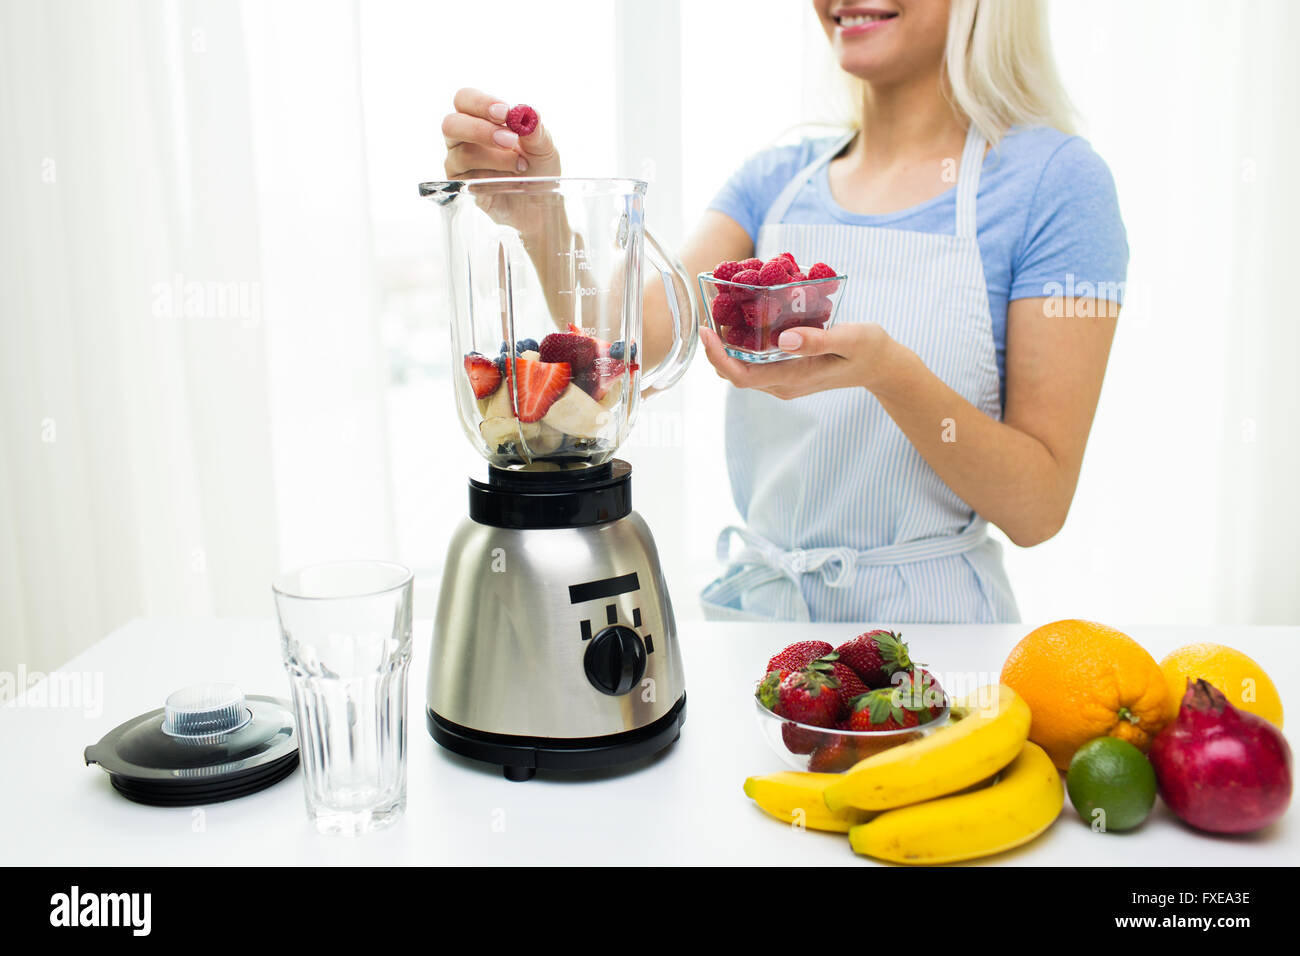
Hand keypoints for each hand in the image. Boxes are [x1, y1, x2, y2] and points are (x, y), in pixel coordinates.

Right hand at [442, 87, 560, 179]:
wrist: (539, 205)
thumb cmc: (537, 169)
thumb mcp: (544, 147)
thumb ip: (536, 129)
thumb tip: (529, 114)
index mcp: (479, 117)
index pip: (465, 99)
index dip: (480, 103)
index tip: (505, 112)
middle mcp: (463, 137)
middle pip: (451, 123)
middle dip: (480, 129)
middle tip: (509, 139)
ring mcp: (458, 162)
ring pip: (462, 152)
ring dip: (495, 157)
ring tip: (520, 164)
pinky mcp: (461, 185)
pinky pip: (467, 177)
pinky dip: (491, 175)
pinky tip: (509, 179)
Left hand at [699, 322, 897, 398]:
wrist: (882, 366)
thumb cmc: (869, 350)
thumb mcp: (850, 340)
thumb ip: (818, 340)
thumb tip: (783, 339)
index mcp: (791, 379)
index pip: (741, 375)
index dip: (718, 355)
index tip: (706, 330)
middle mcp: (781, 384)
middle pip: (734, 372)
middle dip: (715, 348)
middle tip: (707, 313)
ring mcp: (783, 381)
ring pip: (742, 367)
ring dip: (726, 345)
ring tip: (719, 312)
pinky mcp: (786, 373)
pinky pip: (754, 362)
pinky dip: (742, 343)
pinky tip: (743, 319)